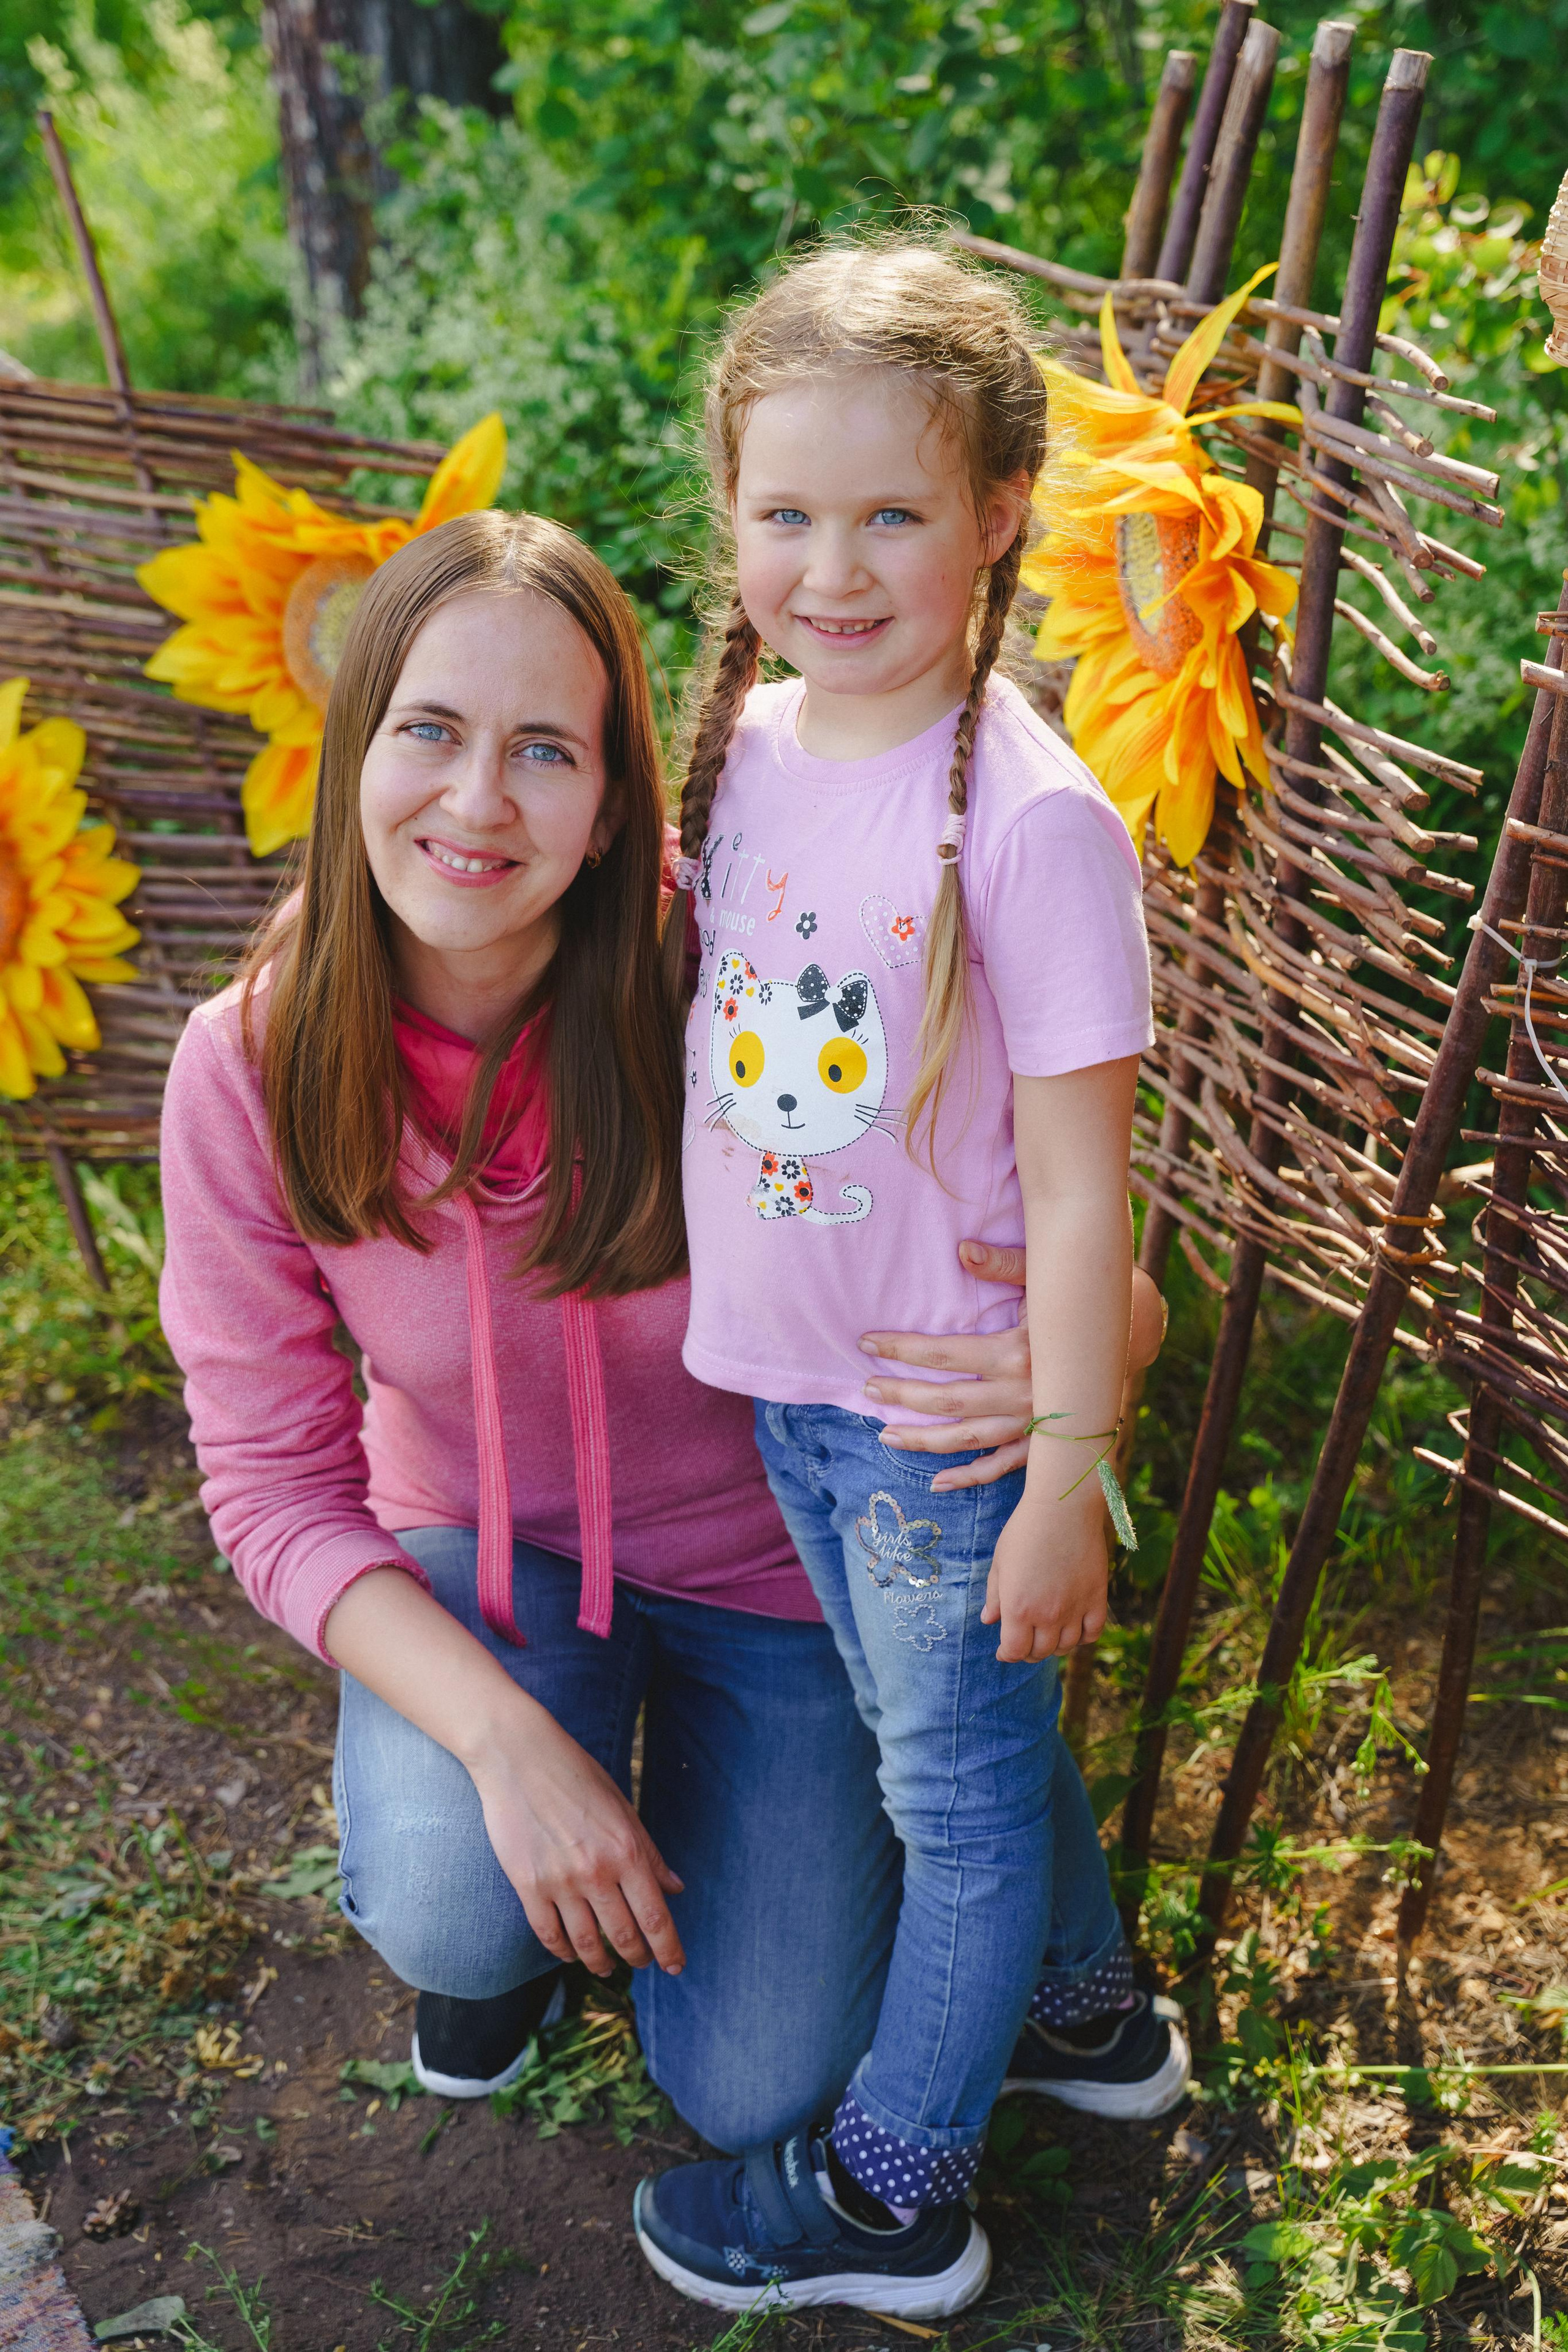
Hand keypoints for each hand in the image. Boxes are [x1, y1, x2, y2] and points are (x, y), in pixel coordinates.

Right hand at [469, 1709, 685, 1978]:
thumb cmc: (576, 1776)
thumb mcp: (622, 1809)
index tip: (675, 1967)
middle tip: (642, 1963)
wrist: (519, 1757)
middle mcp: (597, 1871)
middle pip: (625, 1936)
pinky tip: (570, 1954)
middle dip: (638, 1958)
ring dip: (601, 1963)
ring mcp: (560, 1881)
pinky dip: (562, 1951)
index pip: (656, 1917)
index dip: (669, 1949)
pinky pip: (548, 1934)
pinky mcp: (528, 1885)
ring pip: (587, 1944)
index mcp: (626, 1850)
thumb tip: (675, 1888)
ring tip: (606, 1967)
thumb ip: (648, 1852)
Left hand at [862, 1249, 1166, 1493]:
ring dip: (924, 1441)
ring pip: (967, 1440)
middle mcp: (1024, 1395)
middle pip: (947, 1401)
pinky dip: (971, 1476)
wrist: (1137, 1337)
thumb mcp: (1047, 1276)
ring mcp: (1035, 1425)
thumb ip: (1004, 1263)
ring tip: (886, 1434)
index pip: (944, 1354)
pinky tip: (938, 1481)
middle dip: (901, 1395)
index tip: (866, 1343)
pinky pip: (1003, 1467)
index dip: (901, 1348)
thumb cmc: (1083, 1302)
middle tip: (867, 1390)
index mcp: (1019, 1353)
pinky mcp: (1047, 1443)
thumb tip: (961, 1249)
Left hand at [981, 1486, 1108, 1663]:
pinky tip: (1073, 1630)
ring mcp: (1075, 1608)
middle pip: (1039, 1652)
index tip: (1004, 1651)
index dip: (1007, 1654)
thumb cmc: (1024, 1530)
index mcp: (1018, 1608)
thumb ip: (994, 1595)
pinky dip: (1082, 1637)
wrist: (1063, 1508)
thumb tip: (988, 1620)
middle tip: (1025, 1643)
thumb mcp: (1000, 1562)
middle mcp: (1047, 1615)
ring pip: (1066, 1646)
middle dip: (1028, 1651)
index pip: (1014, 1650)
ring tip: (1047, 1637)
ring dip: (1054, 1647)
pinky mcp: (1097, 1598)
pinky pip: (1092, 1633)